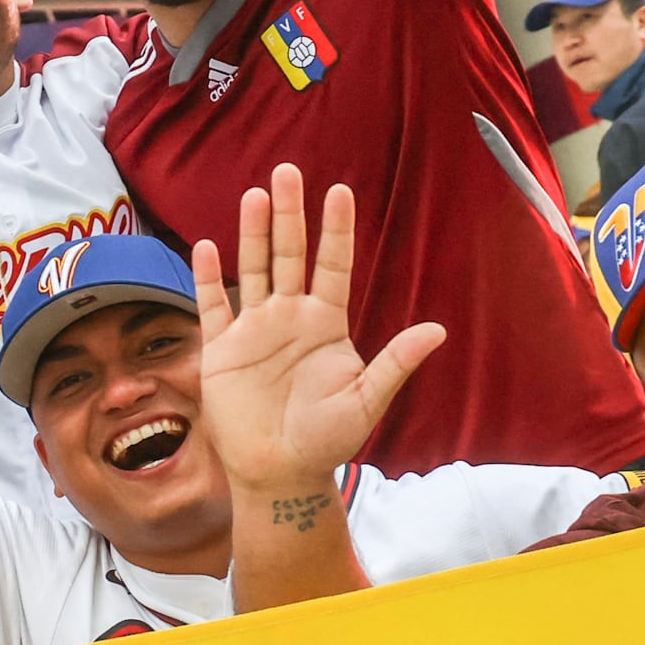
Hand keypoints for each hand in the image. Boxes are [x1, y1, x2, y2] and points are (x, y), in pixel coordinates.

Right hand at [194, 162, 446, 496]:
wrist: (279, 473)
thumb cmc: (326, 440)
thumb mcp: (366, 401)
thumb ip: (395, 363)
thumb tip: (438, 331)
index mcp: (327, 324)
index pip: (333, 265)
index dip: (337, 229)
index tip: (340, 191)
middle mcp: (290, 317)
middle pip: (289, 254)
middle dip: (289, 214)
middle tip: (288, 171)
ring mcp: (254, 330)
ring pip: (253, 269)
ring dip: (252, 233)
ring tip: (255, 195)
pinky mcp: (222, 349)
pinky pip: (213, 305)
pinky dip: (208, 277)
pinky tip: (207, 246)